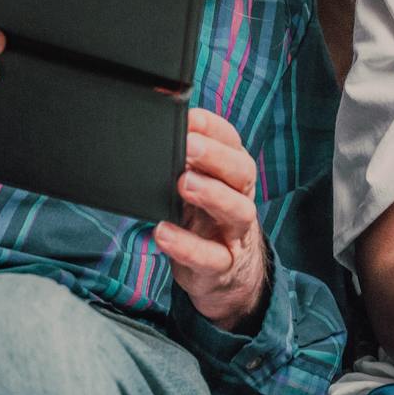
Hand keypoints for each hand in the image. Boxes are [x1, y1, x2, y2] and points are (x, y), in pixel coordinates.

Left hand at [153, 108, 267, 331]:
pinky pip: (211, 257)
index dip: (213, 128)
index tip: (188, 117)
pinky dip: (187, 246)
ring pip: (238, 211)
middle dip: (216, 156)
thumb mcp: (196, 189)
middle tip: (188, 145)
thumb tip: (151, 133)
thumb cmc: (204, 221)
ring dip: (212, 194)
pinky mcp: (222, 267)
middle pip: (242, 172)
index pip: (232, 143)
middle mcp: (240, 199)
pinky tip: (163, 233)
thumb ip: (182, 164)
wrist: (226, 277)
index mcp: (233, 174)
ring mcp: (235, 235)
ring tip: (184, 183)